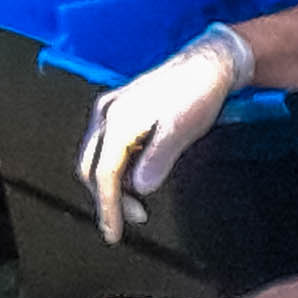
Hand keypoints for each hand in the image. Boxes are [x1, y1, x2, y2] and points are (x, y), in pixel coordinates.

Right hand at [76, 23, 252, 243]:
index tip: (114, 233)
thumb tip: (140, 189)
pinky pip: (106, 145)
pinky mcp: (119, 108)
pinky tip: (140, 173)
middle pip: (91, 167)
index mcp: (119, 119)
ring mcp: (110, 108)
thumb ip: (157, 160)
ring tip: (141, 200)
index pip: (104, 173)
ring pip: (97, 157)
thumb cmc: (196, 94)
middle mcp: (107, 112)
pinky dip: (118, 167)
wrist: (206, 64)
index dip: (108, 207)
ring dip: (113, 183)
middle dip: (108, 198)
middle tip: (134, 219)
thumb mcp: (181, 131)